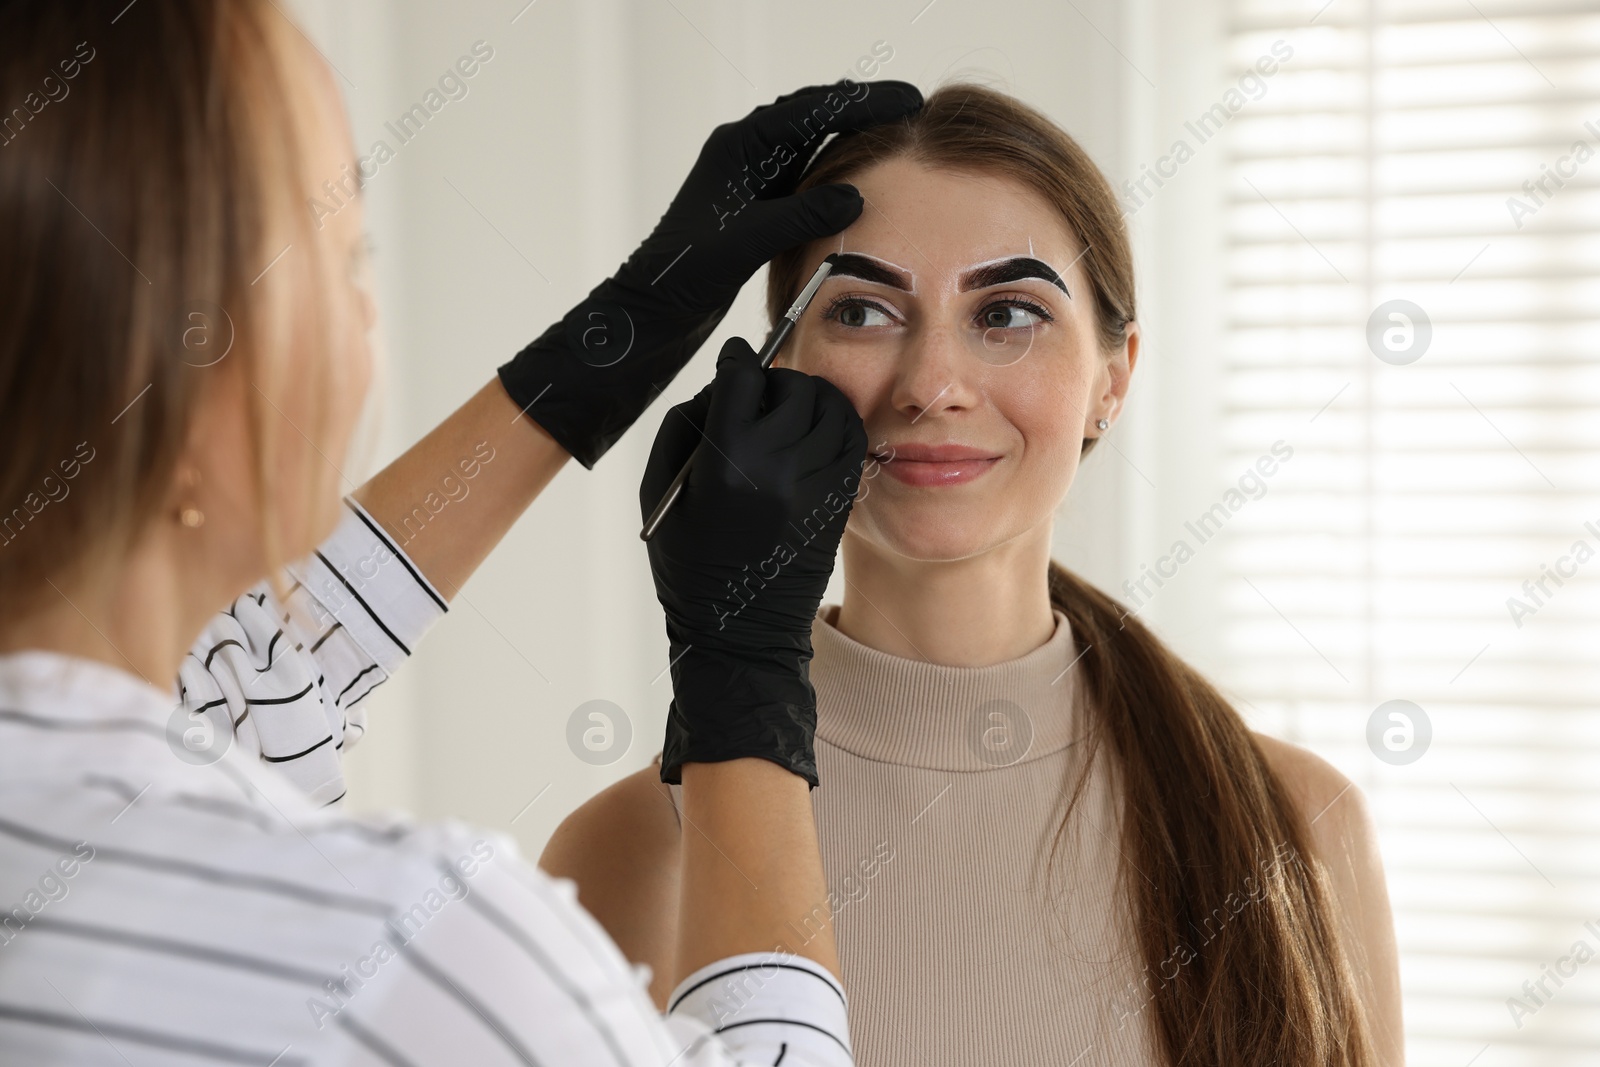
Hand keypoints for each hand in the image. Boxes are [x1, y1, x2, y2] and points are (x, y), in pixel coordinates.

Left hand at [499, 79, 920, 467]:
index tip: (907, 100)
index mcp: (739, 147)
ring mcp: (750, 179)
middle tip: (911, 107)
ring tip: (897, 134)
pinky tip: (864, 178)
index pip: (811, 110)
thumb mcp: (746, 241)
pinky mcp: (755, 206)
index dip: (862, 102)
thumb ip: (800, 215)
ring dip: (852, 136)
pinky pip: (805, 175)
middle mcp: (745, 153)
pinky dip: (837, 171)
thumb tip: (854, 194)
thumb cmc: (685, 273)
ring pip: (811, 144)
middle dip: (862, 109)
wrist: (653, 308)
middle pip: (813, 116)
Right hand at [641, 336, 866, 785]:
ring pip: (829, 405)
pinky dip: (835, 424)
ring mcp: (817, 484)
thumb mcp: (666, 489)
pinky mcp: (841, 499)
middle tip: (760, 396)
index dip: (736, 361)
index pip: (742, 378)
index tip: (735, 360)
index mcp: (728, 463)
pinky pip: (851, 437)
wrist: (740, 630)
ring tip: (790, 413)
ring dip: (809, 398)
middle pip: (790, 386)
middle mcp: (778, 468)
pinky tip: (815, 433)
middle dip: (773, 382)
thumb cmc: (690, 562)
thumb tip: (725, 381)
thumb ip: (689, 424)